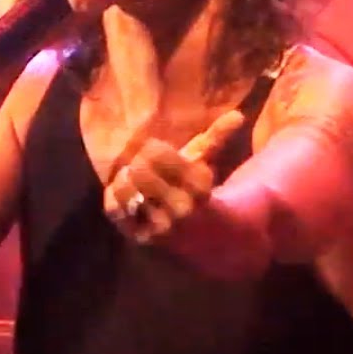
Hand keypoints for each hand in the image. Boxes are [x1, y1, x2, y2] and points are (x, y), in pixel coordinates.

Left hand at [102, 109, 247, 243]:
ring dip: (124, 180)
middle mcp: (182, 207)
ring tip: (131, 179)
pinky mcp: (141, 238)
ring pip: (125, 189)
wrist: (194, 235)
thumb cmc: (192, 189)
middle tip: (141, 166)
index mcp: (199, 184)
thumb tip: (238, 115)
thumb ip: (217, 137)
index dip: (152, 148)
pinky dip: (113, 198)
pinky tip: (124, 197)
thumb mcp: (203, 162)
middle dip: (138, 163)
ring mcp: (161, 226)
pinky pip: (115, 209)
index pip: (159, 152)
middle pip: (140, 169)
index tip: (155, 152)